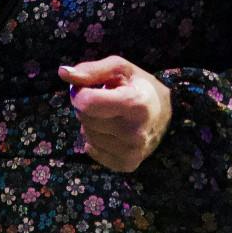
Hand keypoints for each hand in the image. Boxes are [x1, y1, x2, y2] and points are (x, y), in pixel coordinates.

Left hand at [60, 56, 172, 173]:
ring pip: (87, 135)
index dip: (80, 92)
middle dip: (87, 107)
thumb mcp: (120, 68)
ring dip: (92, 123)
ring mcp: (132, 152)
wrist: (168, 114)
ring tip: (111, 115)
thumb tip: (63, 73)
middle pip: (85, 119)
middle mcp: (135, 133)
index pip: (86, 103)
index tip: (89, 87)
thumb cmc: (141, 86)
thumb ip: (91, 70)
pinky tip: (112, 131)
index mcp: (135, 104)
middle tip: (104, 101)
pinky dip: (97, 140)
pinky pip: (93, 151)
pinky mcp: (128, 164)